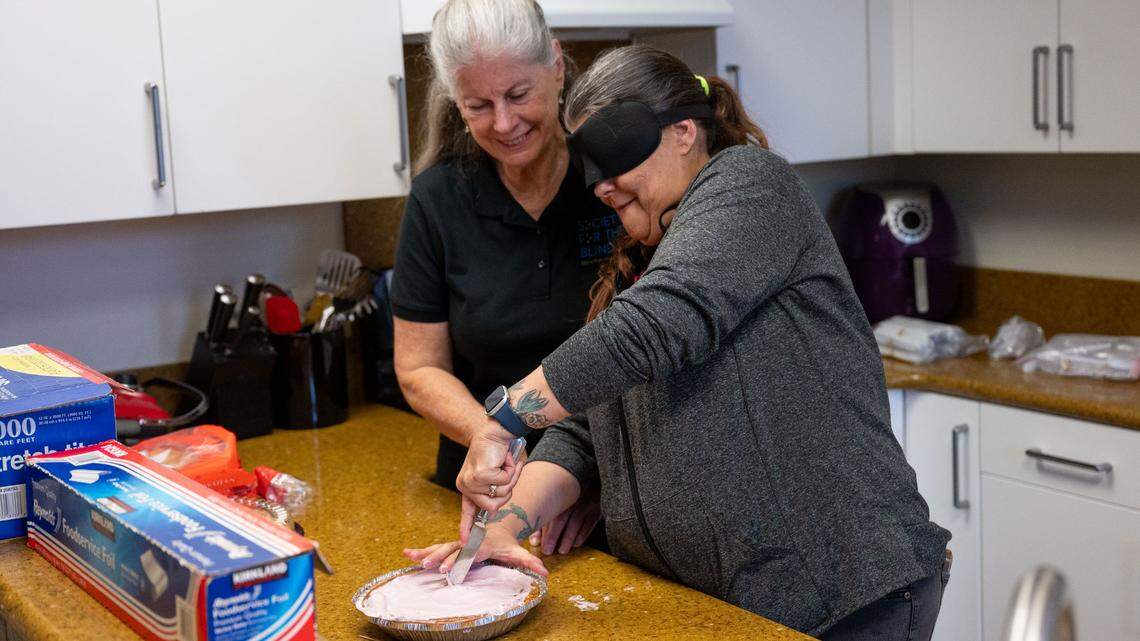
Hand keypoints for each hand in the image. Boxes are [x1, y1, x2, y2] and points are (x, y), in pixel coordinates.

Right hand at [403, 524, 547, 577]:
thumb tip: (545, 571)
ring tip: (412, 558)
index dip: (461, 560)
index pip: (470, 553)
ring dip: (427, 553)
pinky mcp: (450, 546)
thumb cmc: (506, 544)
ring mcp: (457, 543)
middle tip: (432, 566)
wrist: (495, 529)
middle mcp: (466, 542)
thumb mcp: (518, 551)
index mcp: (481, 544)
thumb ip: (530, 562)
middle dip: (442, 558)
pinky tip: (407, 554)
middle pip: (453, 550)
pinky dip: (421, 551)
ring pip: (440, 547)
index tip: (451, 568)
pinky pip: (434, 548)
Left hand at [456, 419, 522, 539]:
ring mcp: (470, 481)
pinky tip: (503, 459)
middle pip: (493, 508)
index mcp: (469, 486)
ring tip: (504, 463)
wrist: (497, 430)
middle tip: (507, 471)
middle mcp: (466, 485)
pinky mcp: (479, 475)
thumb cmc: (501, 451)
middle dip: (507, 491)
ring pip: (500, 496)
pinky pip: (503, 484)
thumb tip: (494, 510)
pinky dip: (509, 471)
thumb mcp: (499, 476)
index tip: (464, 542)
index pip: (467, 511)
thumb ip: (497, 491)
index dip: (467, 527)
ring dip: (509, 479)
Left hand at [529, 486, 600, 554]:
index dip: (542, 529)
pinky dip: (582, 534)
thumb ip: (543, 524)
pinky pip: (589, 523)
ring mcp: (586, 501)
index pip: (548, 512)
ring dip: (568, 538)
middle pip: (561, 516)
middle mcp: (572, 496)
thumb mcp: (555, 507)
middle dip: (553, 535)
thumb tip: (534, 542)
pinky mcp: (598, 508)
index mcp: (558, 494)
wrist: (593, 485)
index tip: (537, 543)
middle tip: (547, 550)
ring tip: (562, 550)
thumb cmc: (568, 499)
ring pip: (576, 521)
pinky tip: (576, 544)